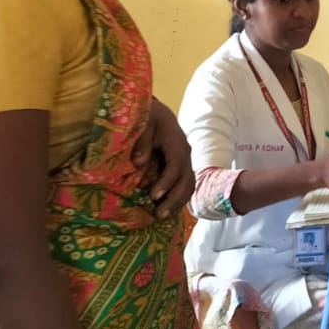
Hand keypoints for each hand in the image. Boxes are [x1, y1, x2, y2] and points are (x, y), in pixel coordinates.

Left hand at [134, 101, 193, 218]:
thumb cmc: (148, 116)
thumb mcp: (143, 122)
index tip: (153, 196)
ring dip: (177, 202)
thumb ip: (142, 141)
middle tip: (159, 214)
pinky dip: (177, 198)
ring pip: (188, 185)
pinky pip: (184, 185)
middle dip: (174, 199)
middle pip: (186, 179)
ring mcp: (185, 161)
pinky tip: (167, 209)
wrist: (157, 113)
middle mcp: (185, 153)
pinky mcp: (181, 167)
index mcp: (176, 141)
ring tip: (162, 216)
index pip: (176, 165)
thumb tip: (139, 163)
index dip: (167, 182)